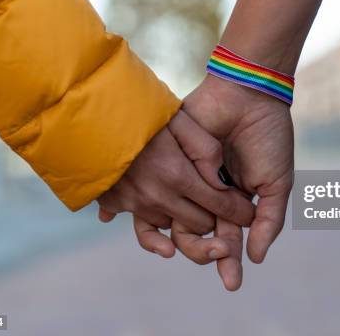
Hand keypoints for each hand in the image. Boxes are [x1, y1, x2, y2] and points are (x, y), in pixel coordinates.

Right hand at [97, 109, 254, 257]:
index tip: (250, 213)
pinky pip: (143, 225)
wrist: (89, 112)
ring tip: (193, 207)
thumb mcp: (182, 120)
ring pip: (173, 227)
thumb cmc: (140, 112)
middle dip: (216, 221)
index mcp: (177, 175)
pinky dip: (156, 223)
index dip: (239, 211)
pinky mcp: (115, 204)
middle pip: (199, 224)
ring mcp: (134, 204)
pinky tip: (163, 220)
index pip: (219, 205)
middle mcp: (156, 197)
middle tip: (226, 214)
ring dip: (186, 219)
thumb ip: (207, 150)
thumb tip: (222, 182)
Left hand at [177, 74, 293, 287]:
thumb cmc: (268, 139)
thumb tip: (256, 258)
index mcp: (233, 201)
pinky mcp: (170, 161)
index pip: (227, 238)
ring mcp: (188, 179)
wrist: (249, 97)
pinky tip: (157, 226)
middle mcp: (208, 194)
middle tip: (219, 255)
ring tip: (195, 247)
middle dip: (208, 252)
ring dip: (186, 238)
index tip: (231, 283)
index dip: (229, 261)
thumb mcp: (277, 183)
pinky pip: (162, 191)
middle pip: (199, 235)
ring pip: (178, 219)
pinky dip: (160, 208)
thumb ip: (268, 221)